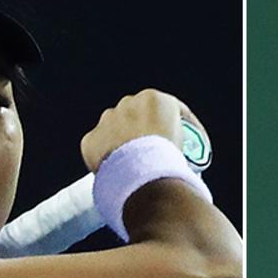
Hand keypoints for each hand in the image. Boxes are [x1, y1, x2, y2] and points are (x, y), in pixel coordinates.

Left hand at [81, 89, 203, 172]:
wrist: (146, 178)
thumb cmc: (169, 160)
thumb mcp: (185, 142)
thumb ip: (176, 136)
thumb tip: (175, 150)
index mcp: (154, 99)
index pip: (168, 109)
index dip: (175, 126)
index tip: (179, 140)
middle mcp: (128, 104)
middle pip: (138, 116)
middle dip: (145, 131)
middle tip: (155, 153)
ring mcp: (107, 121)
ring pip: (115, 129)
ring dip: (124, 142)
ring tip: (135, 164)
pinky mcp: (91, 140)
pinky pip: (99, 147)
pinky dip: (107, 157)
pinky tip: (119, 169)